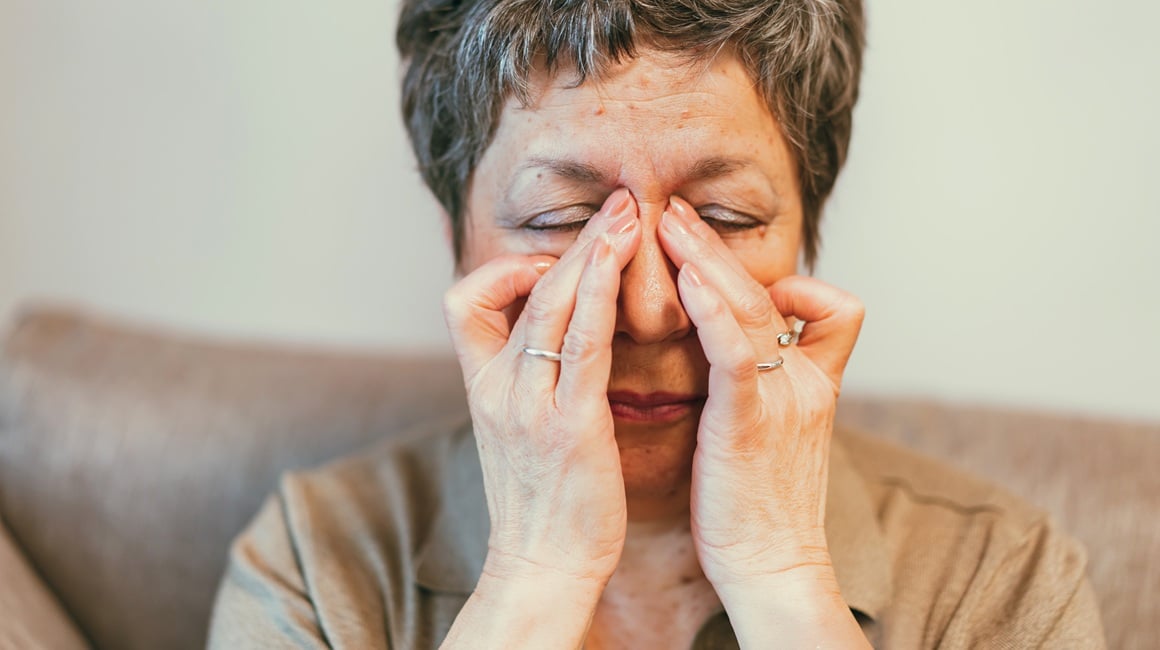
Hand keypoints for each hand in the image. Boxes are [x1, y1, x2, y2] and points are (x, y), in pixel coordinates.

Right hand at [443, 189, 641, 588]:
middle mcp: (498, 387)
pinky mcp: (568, 424)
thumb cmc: (541, 502)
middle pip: (524, 289)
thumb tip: (557, 344)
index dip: (503, 270)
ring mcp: (529, 403)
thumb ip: (527, 383)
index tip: (551, 264)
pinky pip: (584, 344)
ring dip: (592, 252)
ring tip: (628, 215)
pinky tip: (621, 264)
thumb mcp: (517, 433)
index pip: (463, 302)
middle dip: (574, 241)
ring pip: (552, 304)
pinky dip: (601, 296)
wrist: (541, 565)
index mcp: (483, 387)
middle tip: (617, 203)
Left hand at [658, 197, 868, 644]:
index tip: (734, 280)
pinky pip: (735, 352)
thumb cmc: (758, 508)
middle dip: (717, 248)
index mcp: (812, 386)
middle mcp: (804, 384)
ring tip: (670, 223)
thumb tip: (726, 360)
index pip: (832, 310)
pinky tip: (685, 281)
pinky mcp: (749, 423)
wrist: (773, 568)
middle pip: (769, 293)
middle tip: (675, 212)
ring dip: (708, 259)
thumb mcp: (772, 437)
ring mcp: (782, 400)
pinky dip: (713, 311)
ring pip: (752, 309)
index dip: (792, 285)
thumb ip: (759, 390)